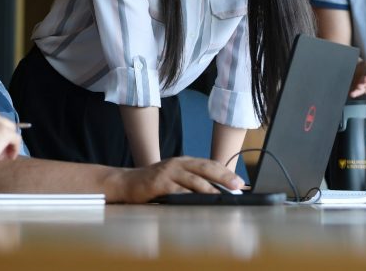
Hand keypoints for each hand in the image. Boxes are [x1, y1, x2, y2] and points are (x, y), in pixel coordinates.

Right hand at [105, 156, 241, 203]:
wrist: (126, 182)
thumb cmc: (153, 183)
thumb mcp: (174, 177)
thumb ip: (191, 182)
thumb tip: (215, 193)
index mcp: (184, 162)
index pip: (209, 164)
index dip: (225, 172)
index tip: (239, 182)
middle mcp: (178, 163)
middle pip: (205, 168)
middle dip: (223, 177)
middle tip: (237, 186)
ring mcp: (168, 172)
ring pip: (194, 180)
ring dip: (210, 189)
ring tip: (221, 197)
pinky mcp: (159, 183)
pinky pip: (178, 191)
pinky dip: (190, 197)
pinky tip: (199, 203)